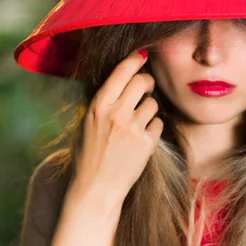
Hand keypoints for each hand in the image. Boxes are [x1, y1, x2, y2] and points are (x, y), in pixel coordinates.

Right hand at [71, 50, 163, 207]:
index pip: (121, 72)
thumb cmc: (88, 156)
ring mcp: (133, 129)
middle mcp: (116, 114)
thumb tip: (121, 80)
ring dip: (149, 108)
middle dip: (147, 81)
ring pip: (153, 103)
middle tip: (146, 86)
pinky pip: (158, 124)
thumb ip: (103, 103)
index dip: (134, 60)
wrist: (96, 189)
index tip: (141, 56)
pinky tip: (142, 138)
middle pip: (142, 82)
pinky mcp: (146, 144)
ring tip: (138, 121)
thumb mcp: (87, 124)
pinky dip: (153, 128)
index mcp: (98, 106)